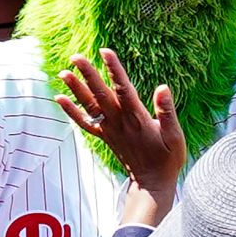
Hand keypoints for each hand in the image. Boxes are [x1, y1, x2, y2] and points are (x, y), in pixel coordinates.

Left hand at [56, 48, 186, 196]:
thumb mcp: (175, 136)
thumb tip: (163, 88)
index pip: (124, 88)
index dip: (114, 69)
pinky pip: (85, 123)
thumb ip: (167, 112)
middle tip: (75, 57)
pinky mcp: (106, 137)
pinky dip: (71, 111)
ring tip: (63, 73)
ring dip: (76, 89)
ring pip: (90, 106)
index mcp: (137, 118)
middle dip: (88, 74)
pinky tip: (60, 98)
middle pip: (101, 94)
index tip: (105, 51)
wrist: (152, 184)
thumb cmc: (167, 159)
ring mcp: (110, 130)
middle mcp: (120, 122)